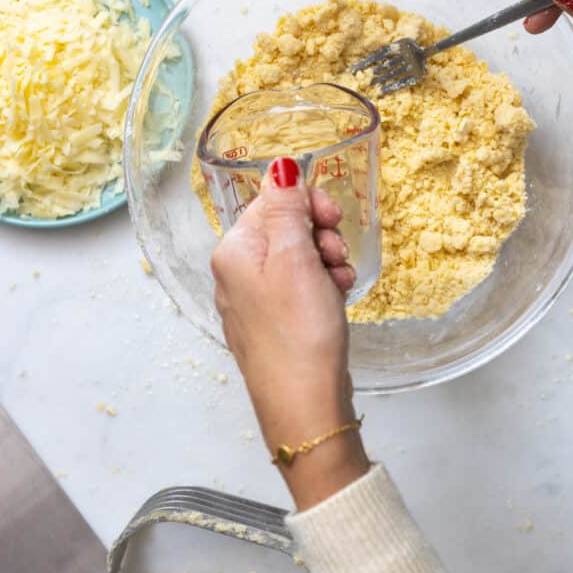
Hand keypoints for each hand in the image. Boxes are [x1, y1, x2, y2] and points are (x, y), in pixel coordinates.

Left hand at [211, 157, 368, 509]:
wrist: (304, 405)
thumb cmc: (299, 332)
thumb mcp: (296, 257)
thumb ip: (286, 208)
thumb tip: (280, 167)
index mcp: (233, 252)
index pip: (270, 202)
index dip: (307, 204)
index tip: (334, 218)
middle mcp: (234, 276)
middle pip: (284, 231)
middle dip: (320, 238)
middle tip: (336, 257)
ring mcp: (252, 304)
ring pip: (296, 262)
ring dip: (326, 264)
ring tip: (339, 285)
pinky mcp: (272, 327)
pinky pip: (299, 291)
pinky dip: (321, 290)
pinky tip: (335, 302)